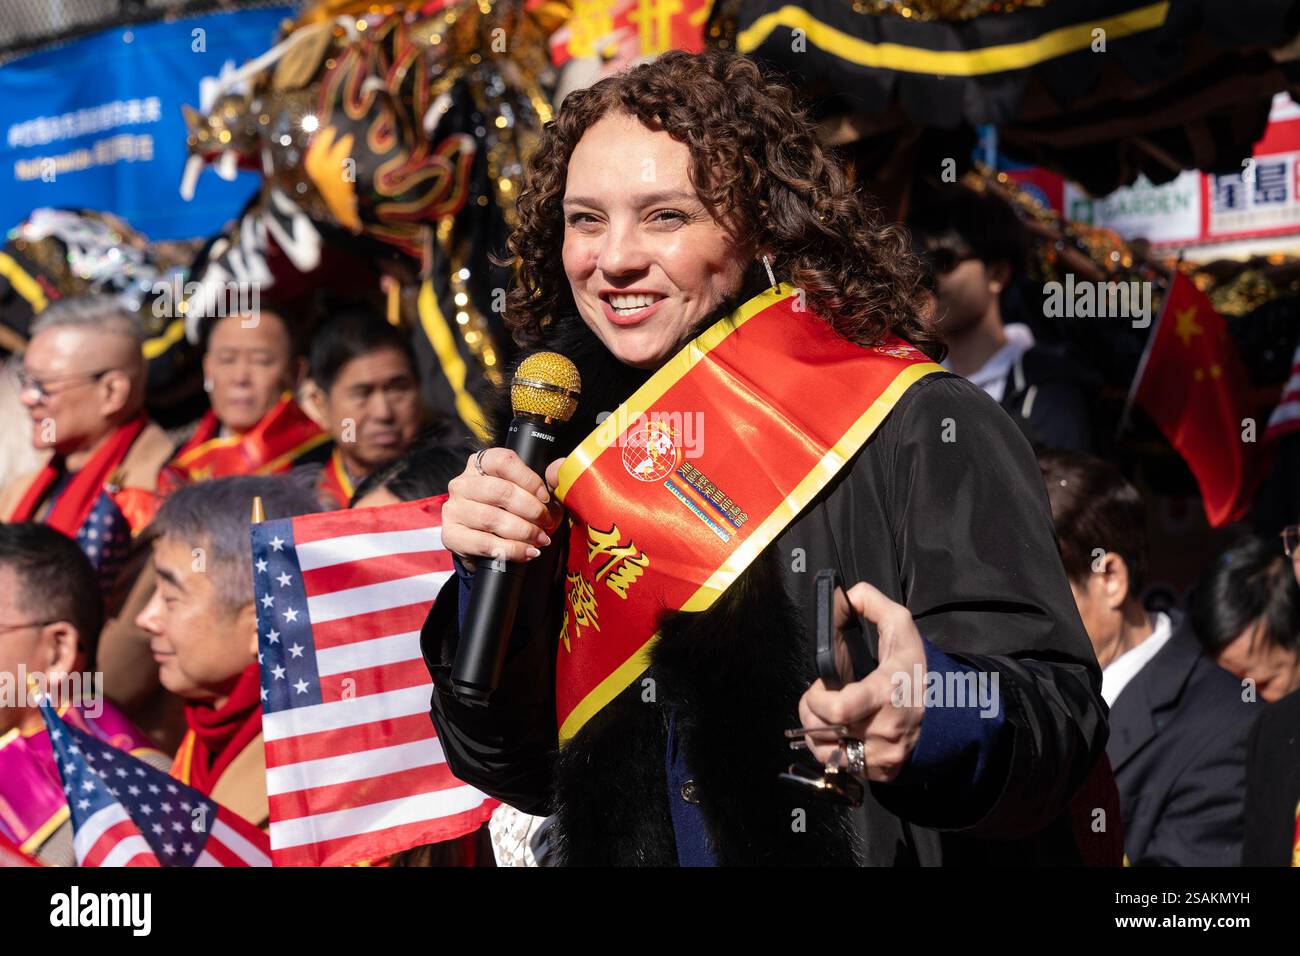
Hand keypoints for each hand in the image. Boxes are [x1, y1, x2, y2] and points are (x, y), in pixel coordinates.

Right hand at [441, 449, 566, 566]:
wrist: (483, 544)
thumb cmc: (507, 512)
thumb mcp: (524, 494)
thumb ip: (541, 485)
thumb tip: (557, 477)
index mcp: (480, 465)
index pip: (504, 461)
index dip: (529, 479)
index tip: (545, 498)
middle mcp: (462, 483)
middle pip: (500, 491)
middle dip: (530, 509)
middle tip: (546, 522)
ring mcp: (454, 509)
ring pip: (492, 518)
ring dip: (524, 532)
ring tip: (540, 539)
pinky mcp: (451, 535)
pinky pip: (485, 543)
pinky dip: (512, 550)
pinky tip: (527, 552)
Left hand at [798, 581, 925, 782]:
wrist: (950, 715)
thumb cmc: (919, 671)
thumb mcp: (902, 628)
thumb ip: (873, 604)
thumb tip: (845, 593)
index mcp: (885, 694)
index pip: (838, 709)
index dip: (816, 702)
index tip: (818, 689)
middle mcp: (883, 730)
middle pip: (823, 731)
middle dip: (811, 713)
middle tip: (820, 700)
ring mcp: (881, 755)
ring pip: (826, 752)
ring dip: (818, 733)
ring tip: (829, 718)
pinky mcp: (880, 772)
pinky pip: (841, 765)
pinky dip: (833, 750)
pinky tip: (843, 734)